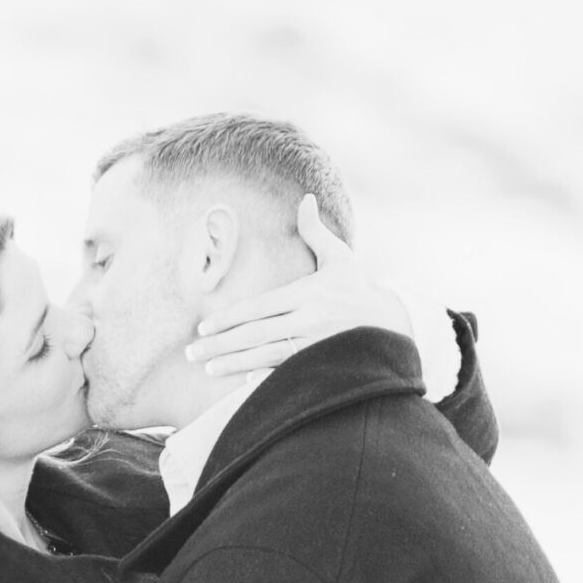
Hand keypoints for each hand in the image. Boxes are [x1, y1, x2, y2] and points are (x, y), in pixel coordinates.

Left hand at [183, 195, 410, 377]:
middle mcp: (307, 323)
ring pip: (266, 357)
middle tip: (192, 352)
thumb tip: (306, 198)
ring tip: (208, 367)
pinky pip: (286, 374)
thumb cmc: (358, 290)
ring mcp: (312, 348)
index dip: (230, 318)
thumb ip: (316, 232)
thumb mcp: (340, 257)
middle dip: (221, 344)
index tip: (204, 326)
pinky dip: (265, 379)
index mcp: (306, 296)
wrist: (391, 324)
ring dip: (234, 364)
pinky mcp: (318, 366)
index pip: (259, 308)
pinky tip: (242, 384)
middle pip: (255, 335)